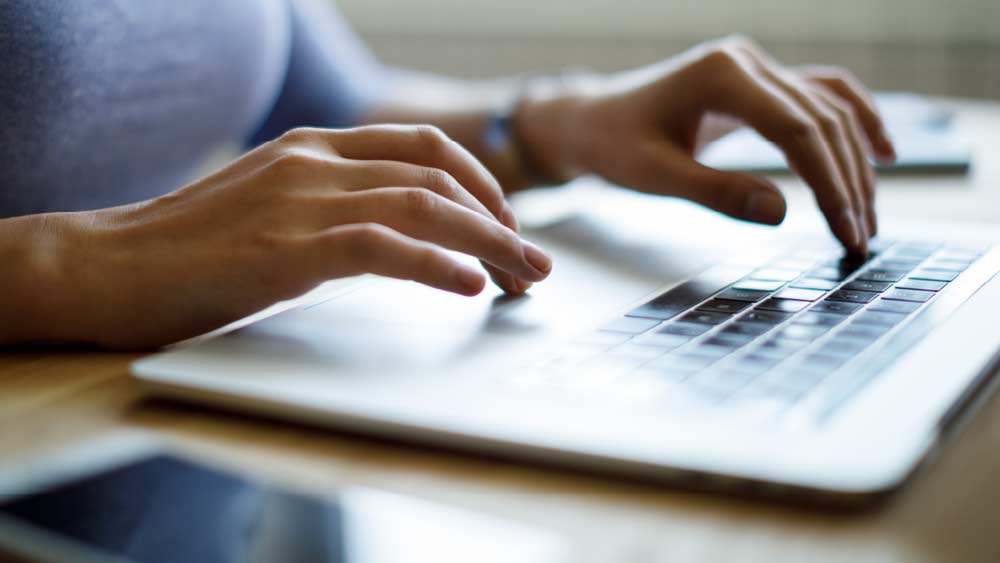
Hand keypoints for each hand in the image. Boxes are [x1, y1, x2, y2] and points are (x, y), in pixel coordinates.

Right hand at [11, 125, 550, 348]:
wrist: (109, 267)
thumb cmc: (189, 249)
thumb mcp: (270, 208)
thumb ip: (328, 208)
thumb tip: (391, 238)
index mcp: (313, 147)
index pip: (420, 146)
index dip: (478, 181)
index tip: (505, 222)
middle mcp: (315, 162)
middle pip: (437, 175)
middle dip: (499, 219)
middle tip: (533, 261)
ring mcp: (301, 199)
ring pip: (423, 206)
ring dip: (487, 244)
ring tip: (523, 279)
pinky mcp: (288, 246)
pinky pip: (383, 246)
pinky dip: (436, 265)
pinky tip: (468, 287)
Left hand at [520, 35, 895, 254]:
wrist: (594, 122)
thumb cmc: (615, 146)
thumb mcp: (654, 176)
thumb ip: (715, 192)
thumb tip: (782, 213)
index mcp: (720, 76)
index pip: (797, 131)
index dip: (829, 185)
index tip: (847, 232)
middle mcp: (746, 61)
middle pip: (822, 121)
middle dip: (848, 183)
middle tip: (861, 239)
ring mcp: (755, 68)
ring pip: (829, 109)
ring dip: (856, 160)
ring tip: (869, 214)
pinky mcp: (758, 83)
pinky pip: (820, 97)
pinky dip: (854, 123)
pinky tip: (880, 153)